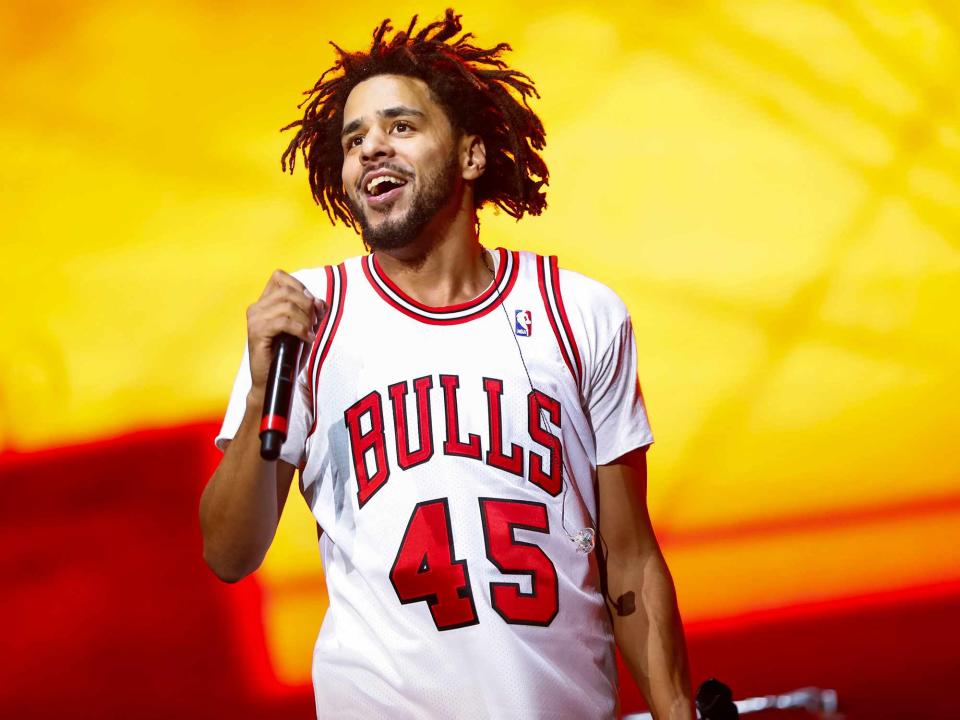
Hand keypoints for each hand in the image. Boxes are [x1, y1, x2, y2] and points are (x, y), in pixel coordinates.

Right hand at [245, 270, 325, 394]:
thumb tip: (320, 302)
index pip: (280, 277)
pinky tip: (307, 338)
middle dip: (307, 305)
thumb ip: (313, 313)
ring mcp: (254, 319)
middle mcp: (257, 307)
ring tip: (309, 332)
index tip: (311, 306)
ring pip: (287, 305)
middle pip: (287, 290)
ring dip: (305, 319)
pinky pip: (283, 322)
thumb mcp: (305, 328)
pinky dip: (300, 329)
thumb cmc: (288, 354)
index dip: (300, 287)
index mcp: (265, 302)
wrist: (274, 380)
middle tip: (313, 323)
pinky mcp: (257, 332)